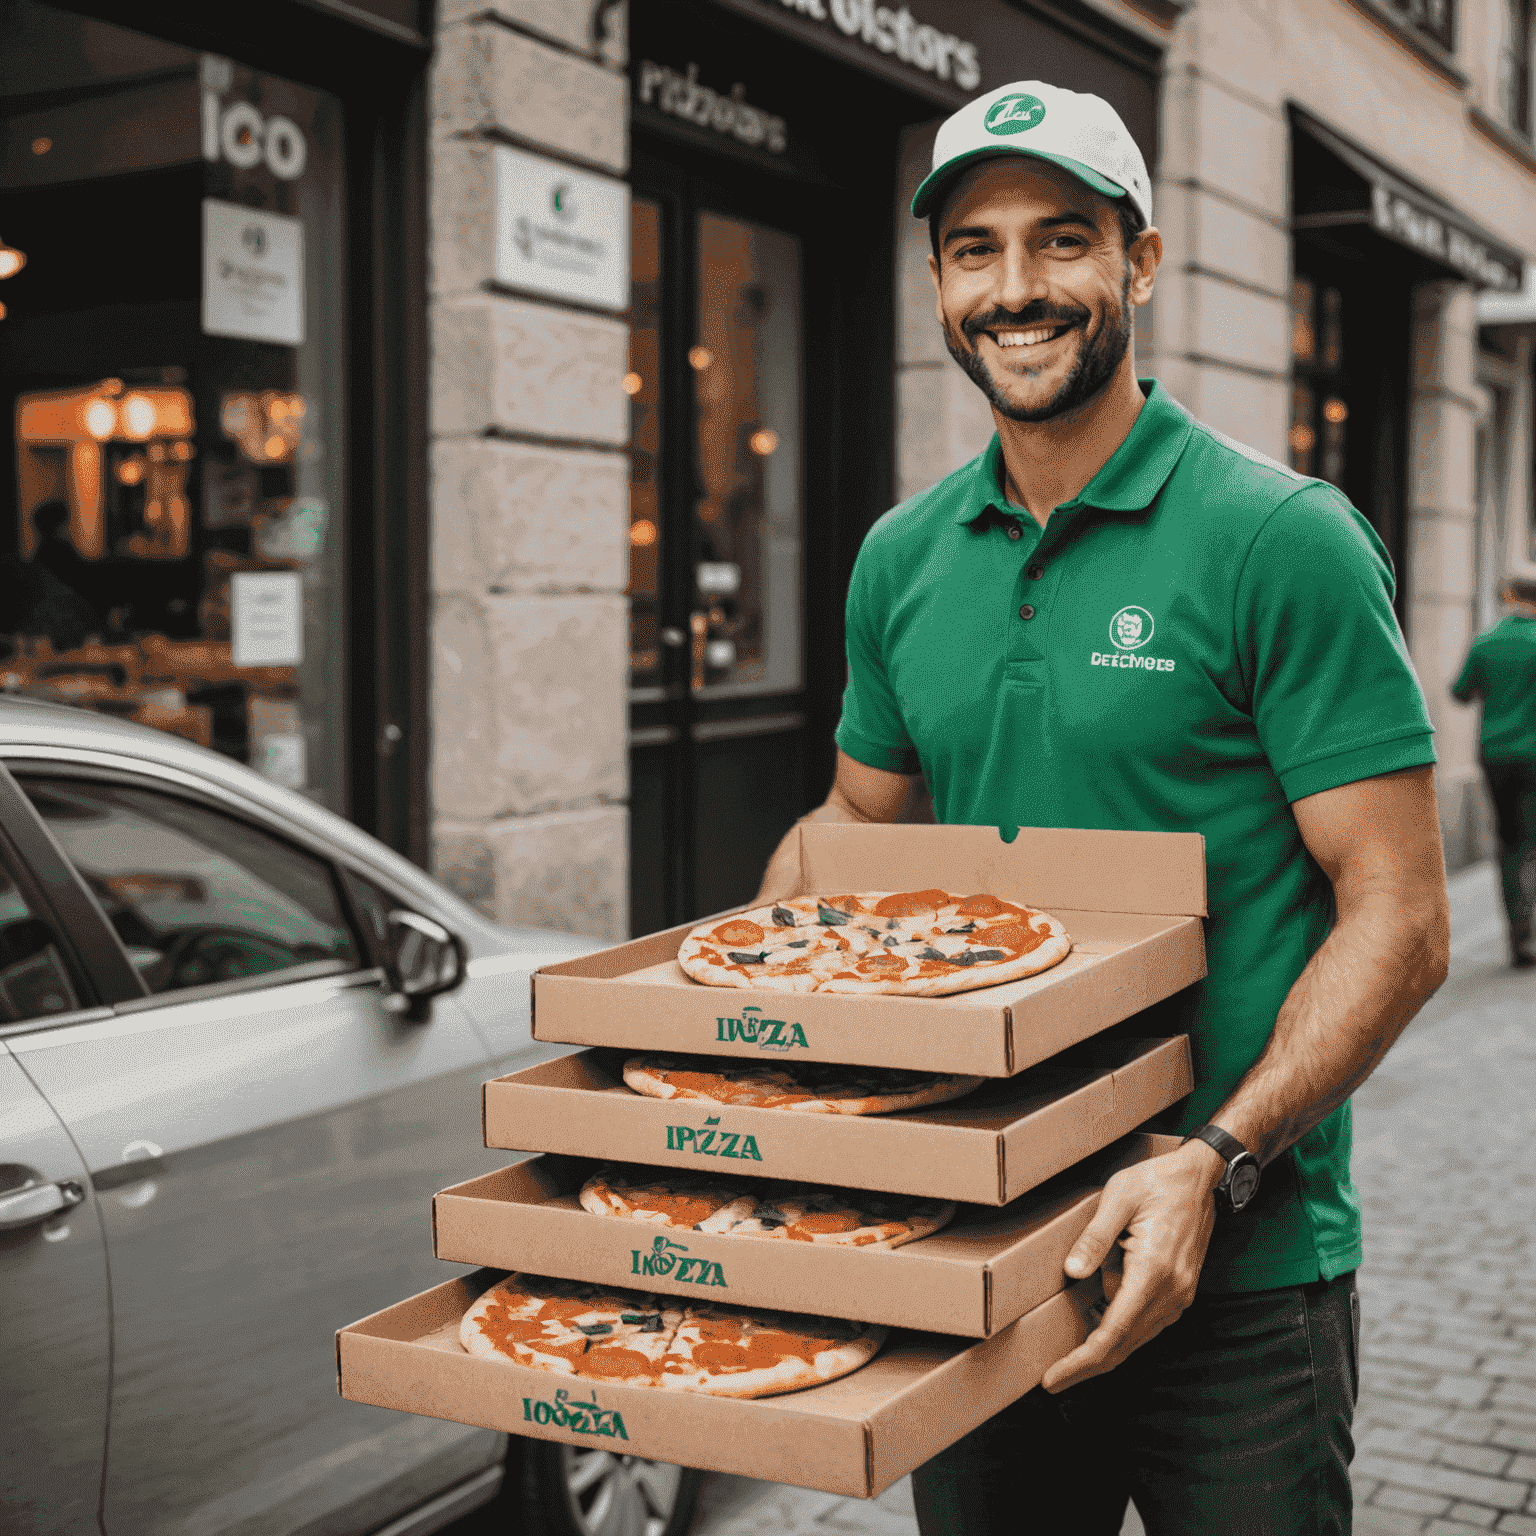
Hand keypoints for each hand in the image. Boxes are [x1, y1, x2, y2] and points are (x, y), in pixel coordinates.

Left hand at [1040, 1142, 1221, 1392]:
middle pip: (1124, 1345)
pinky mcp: (1179, 1291)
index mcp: (1153, 1271)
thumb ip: (1095, 1238)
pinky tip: (1096, 1324)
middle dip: (1087, 1365)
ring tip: (1066, 1357)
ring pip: (1136, 1338)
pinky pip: (1146, 1322)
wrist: (1201, 1178)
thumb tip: (1072, 1273)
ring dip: (1103, 1348)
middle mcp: (1171, 1292)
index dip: (1082, 1360)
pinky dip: (1119, 1330)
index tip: (1054, 1377)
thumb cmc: (1158, 1182)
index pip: (1113, 1332)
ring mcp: (1179, 1295)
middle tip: (1052, 1379)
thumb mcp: (1119, 1198)